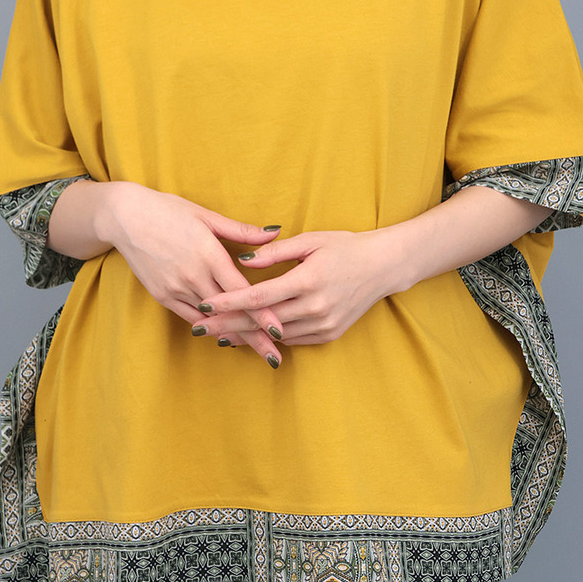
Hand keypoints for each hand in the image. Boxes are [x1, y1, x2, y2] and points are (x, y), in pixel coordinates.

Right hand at [106, 183, 286, 364]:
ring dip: (233, 334)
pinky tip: (224, 336)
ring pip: (210, 319)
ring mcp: (177, 288)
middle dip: (254, 335)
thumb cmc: (169, 211)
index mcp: (210, 255)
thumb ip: (242, 230)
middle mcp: (194, 276)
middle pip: (230, 312)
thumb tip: (276, 232)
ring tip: (255, 351)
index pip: (242, 291)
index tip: (279, 331)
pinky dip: (208, 327)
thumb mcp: (207, 216)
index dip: (262, 313)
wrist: (126, 217)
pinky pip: (190, 317)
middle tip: (275, 357)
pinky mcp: (162, 296)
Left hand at [191, 229, 410, 344]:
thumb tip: (242, 260)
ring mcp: (324, 324)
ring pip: (275, 335)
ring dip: (245, 336)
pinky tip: (249, 336)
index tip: (204, 304)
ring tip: (217, 334)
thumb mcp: (310, 241)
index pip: (259, 297)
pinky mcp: (329, 334)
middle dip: (228, 325)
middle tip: (199, 328)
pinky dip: (270, 338)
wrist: (383, 267)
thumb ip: (274, 252)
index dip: (229, 302)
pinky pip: (293, 340)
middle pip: (262, 321)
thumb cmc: (344, 247)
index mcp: (308, 280)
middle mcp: (315, 307)